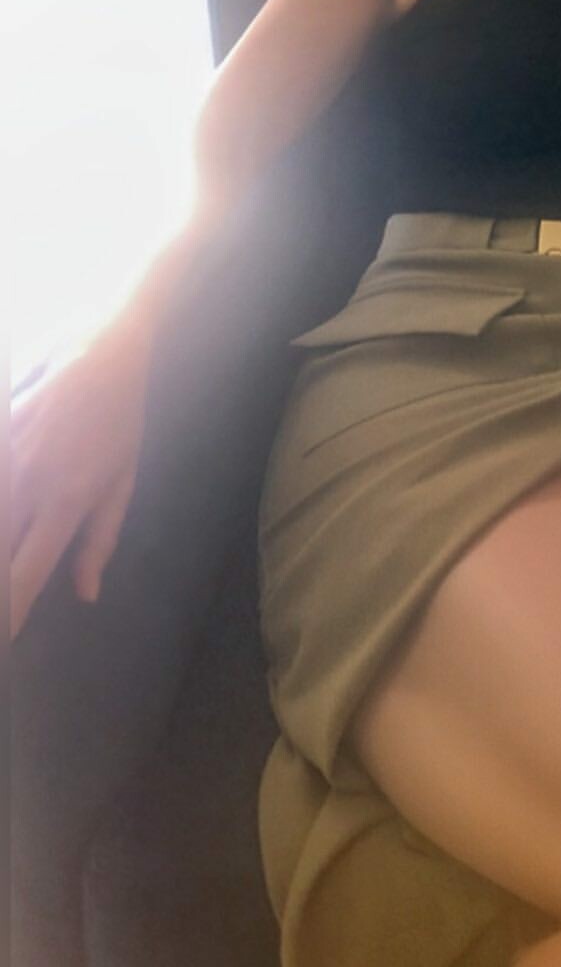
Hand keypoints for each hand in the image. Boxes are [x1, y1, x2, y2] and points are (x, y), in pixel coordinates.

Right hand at [9, 318, 154, 640]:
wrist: (102, 348)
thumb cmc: (120, 418)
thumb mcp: (123, 478)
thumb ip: (100, 538)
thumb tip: (86, 593)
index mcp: (65, 501)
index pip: (28, 572)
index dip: (12, 611)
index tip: (7, 638)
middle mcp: (25, 485)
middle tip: (6, 615)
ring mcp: (3, 457)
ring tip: (8, 573)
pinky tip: (5, 511)